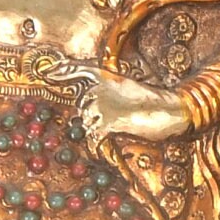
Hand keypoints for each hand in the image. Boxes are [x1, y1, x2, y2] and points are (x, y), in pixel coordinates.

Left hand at [33, 54, 185, 146]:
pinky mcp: (107, 122)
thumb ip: (107, 95)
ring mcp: (102, 105)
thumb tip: (89, 110)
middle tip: (119, 119)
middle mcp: (99, 88)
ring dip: (99, 130)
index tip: (48, 72)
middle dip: (95, 116)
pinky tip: (101, 149)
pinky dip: (96, 146)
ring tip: (122, 127)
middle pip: (83, 107)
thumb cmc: (153, 104)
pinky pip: (93, 138)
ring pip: (87, 123)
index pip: (78, 70)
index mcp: (105, 76)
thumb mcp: (128, 91)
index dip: (62, 71)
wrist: (171, 110)